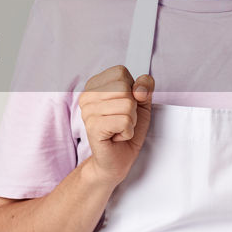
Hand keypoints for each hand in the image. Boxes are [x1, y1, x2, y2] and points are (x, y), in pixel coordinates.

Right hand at [78, 66, 154, 187]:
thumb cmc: (126, 129)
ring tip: (119, 128)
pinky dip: (128, 132)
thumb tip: (140, 89)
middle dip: (132, 107)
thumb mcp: (141, 103)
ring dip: (131, 121)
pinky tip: (117, 136)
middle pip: (124, 88)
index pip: (121, 72)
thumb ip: (144, 87)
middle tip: (122, 120)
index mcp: (95, 85)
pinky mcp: (93, 127)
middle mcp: (87, 96)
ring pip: (127, 105)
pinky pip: (124, 121)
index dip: (131, 89)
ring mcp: (88, 112)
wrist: (117, 159)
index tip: (123, 105)